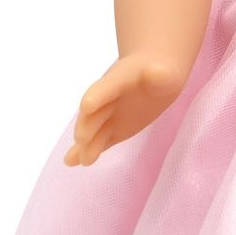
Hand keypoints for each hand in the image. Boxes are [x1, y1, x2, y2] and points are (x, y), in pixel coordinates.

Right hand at [64, 50, 188, 165]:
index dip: (98, 95)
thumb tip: (157, 74)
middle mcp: (106, 98)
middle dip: (88, 124)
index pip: (107, 86)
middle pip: (95, 112)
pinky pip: (99, 142)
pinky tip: (71, 162)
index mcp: (118, 79)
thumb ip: (158, 76)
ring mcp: (108, 116)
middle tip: (81, 139)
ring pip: (94, 131)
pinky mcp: (113, 131)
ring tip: (74, 160)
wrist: (154, 75)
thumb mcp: (163, 73)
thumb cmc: (160, 72)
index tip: (87, 105)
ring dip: (85, 144)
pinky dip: (85, 151)